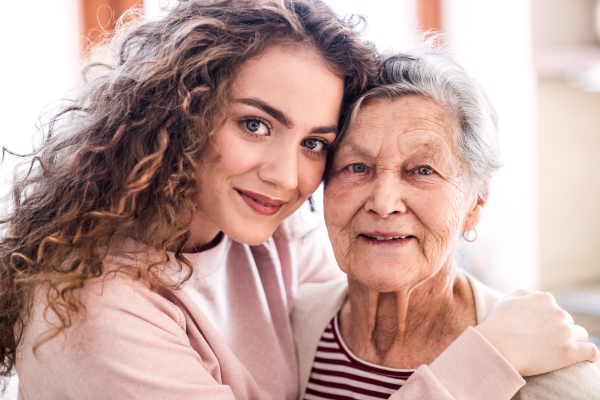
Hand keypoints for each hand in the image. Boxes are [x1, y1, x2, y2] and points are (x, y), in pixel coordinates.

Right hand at [475, 289, 598, 375]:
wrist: (495, 347)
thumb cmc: (496, 324)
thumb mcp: (505, 300)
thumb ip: (523, 294)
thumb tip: (533, 296)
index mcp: (545, 298)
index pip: (555, 309)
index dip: (547, 320)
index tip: (538, 330)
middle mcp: (558, 312)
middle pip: (568, 322)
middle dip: (559, 331)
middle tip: (543, 343)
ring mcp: (565, 332)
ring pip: (581, 335)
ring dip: (573, 341)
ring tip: (559, 350)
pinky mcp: (569, 352)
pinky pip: (591, 351)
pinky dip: (589, 354)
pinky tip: (585, 357)